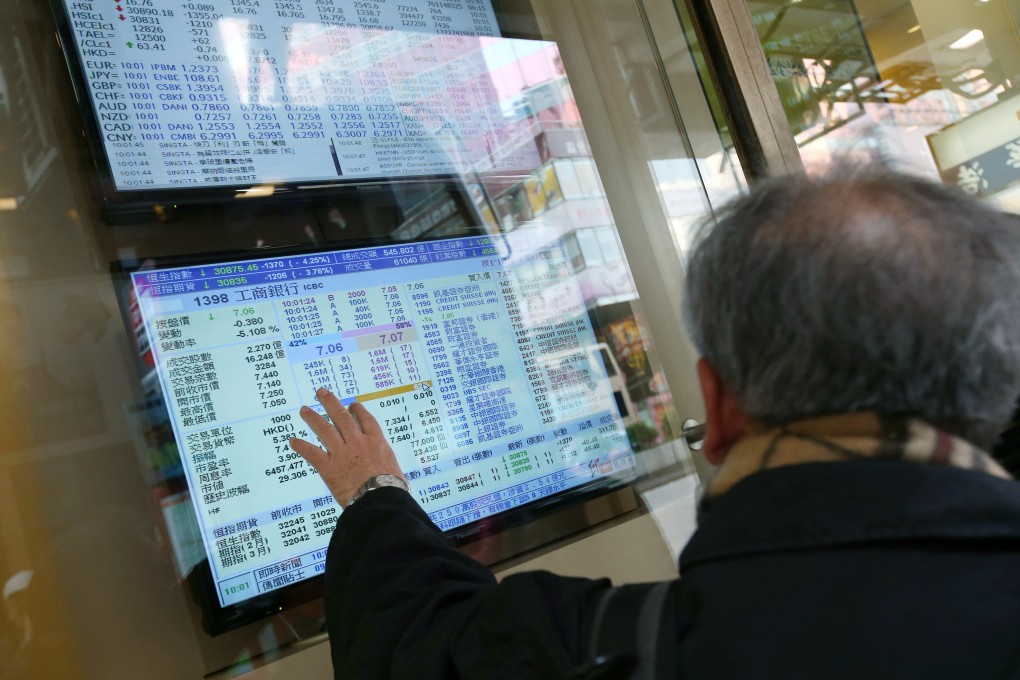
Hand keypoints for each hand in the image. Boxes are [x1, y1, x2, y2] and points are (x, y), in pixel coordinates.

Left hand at [289, 387, 405, 507]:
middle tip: (321, 393)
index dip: (358, 410)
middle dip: (330, 403)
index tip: (352, 405)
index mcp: (375, 442)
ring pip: (325, 429)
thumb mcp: (393, 469)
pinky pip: (312, 453)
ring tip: (304, 409)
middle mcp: (357, 442)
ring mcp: (341, 453)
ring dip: (313, 418)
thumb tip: (390, 472)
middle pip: (342, 417)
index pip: (365, 420)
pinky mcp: (328, 467)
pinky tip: (292, 441)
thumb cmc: (391, 487)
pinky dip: (301, 446)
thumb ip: (386, 464)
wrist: (379, 498)